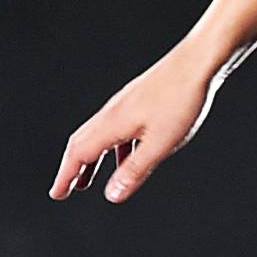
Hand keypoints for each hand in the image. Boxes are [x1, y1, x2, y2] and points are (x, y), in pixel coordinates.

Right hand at [50, 45, 225, 203]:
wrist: (199, 61)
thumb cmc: (181, 100)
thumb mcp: (160, 144)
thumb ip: (135, 170)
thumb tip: (112, 195)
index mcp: (112, 123)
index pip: (79, 154)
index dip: (66, 176)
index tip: (56, 194)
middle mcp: (113, 112)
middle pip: (82, 143)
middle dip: (72, 168)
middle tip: (65, 189)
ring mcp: (126, 104)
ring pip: (99, 136)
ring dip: (91, 160)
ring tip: (88, 180)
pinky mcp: (140, 100)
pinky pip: (118, 130)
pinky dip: (114, 149)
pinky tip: (127, 158)